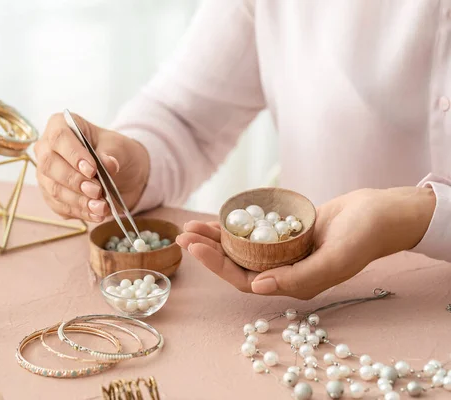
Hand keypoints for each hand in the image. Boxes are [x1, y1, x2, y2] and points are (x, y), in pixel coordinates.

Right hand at [34, 113, 149, 221]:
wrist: (121, 172)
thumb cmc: (114, 151)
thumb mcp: (119, 146)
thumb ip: (112, 153)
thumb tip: (109, 164)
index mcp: (60, 126)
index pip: (59, 138)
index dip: (73, 154)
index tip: (92, 169)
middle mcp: (46, 149)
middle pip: (49, 165)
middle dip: (74, 181)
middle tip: (97, 191)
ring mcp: (46, 174)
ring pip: (53, 189)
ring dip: (78, 201)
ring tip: (101, 207)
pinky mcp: (51, 196)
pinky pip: (60, 206)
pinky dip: (80, 212)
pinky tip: (97, 214)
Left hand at [176, 187, 434, 298]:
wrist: (381, 213)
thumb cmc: (362, 236)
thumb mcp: (334, 259)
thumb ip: (299, 277)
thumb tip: (258, 288)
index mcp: (293, 284)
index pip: (245, 280)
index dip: (217, 265)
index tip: (194, 246)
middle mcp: (284, 271)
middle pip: (237, 264)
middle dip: (208, 251)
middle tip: (183, 234)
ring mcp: (284, 252)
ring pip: (242, 248)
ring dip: (216, 238)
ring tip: (191, 225)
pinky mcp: (285, 234)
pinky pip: (254, 232)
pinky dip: (236, 225)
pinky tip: (218, 218)